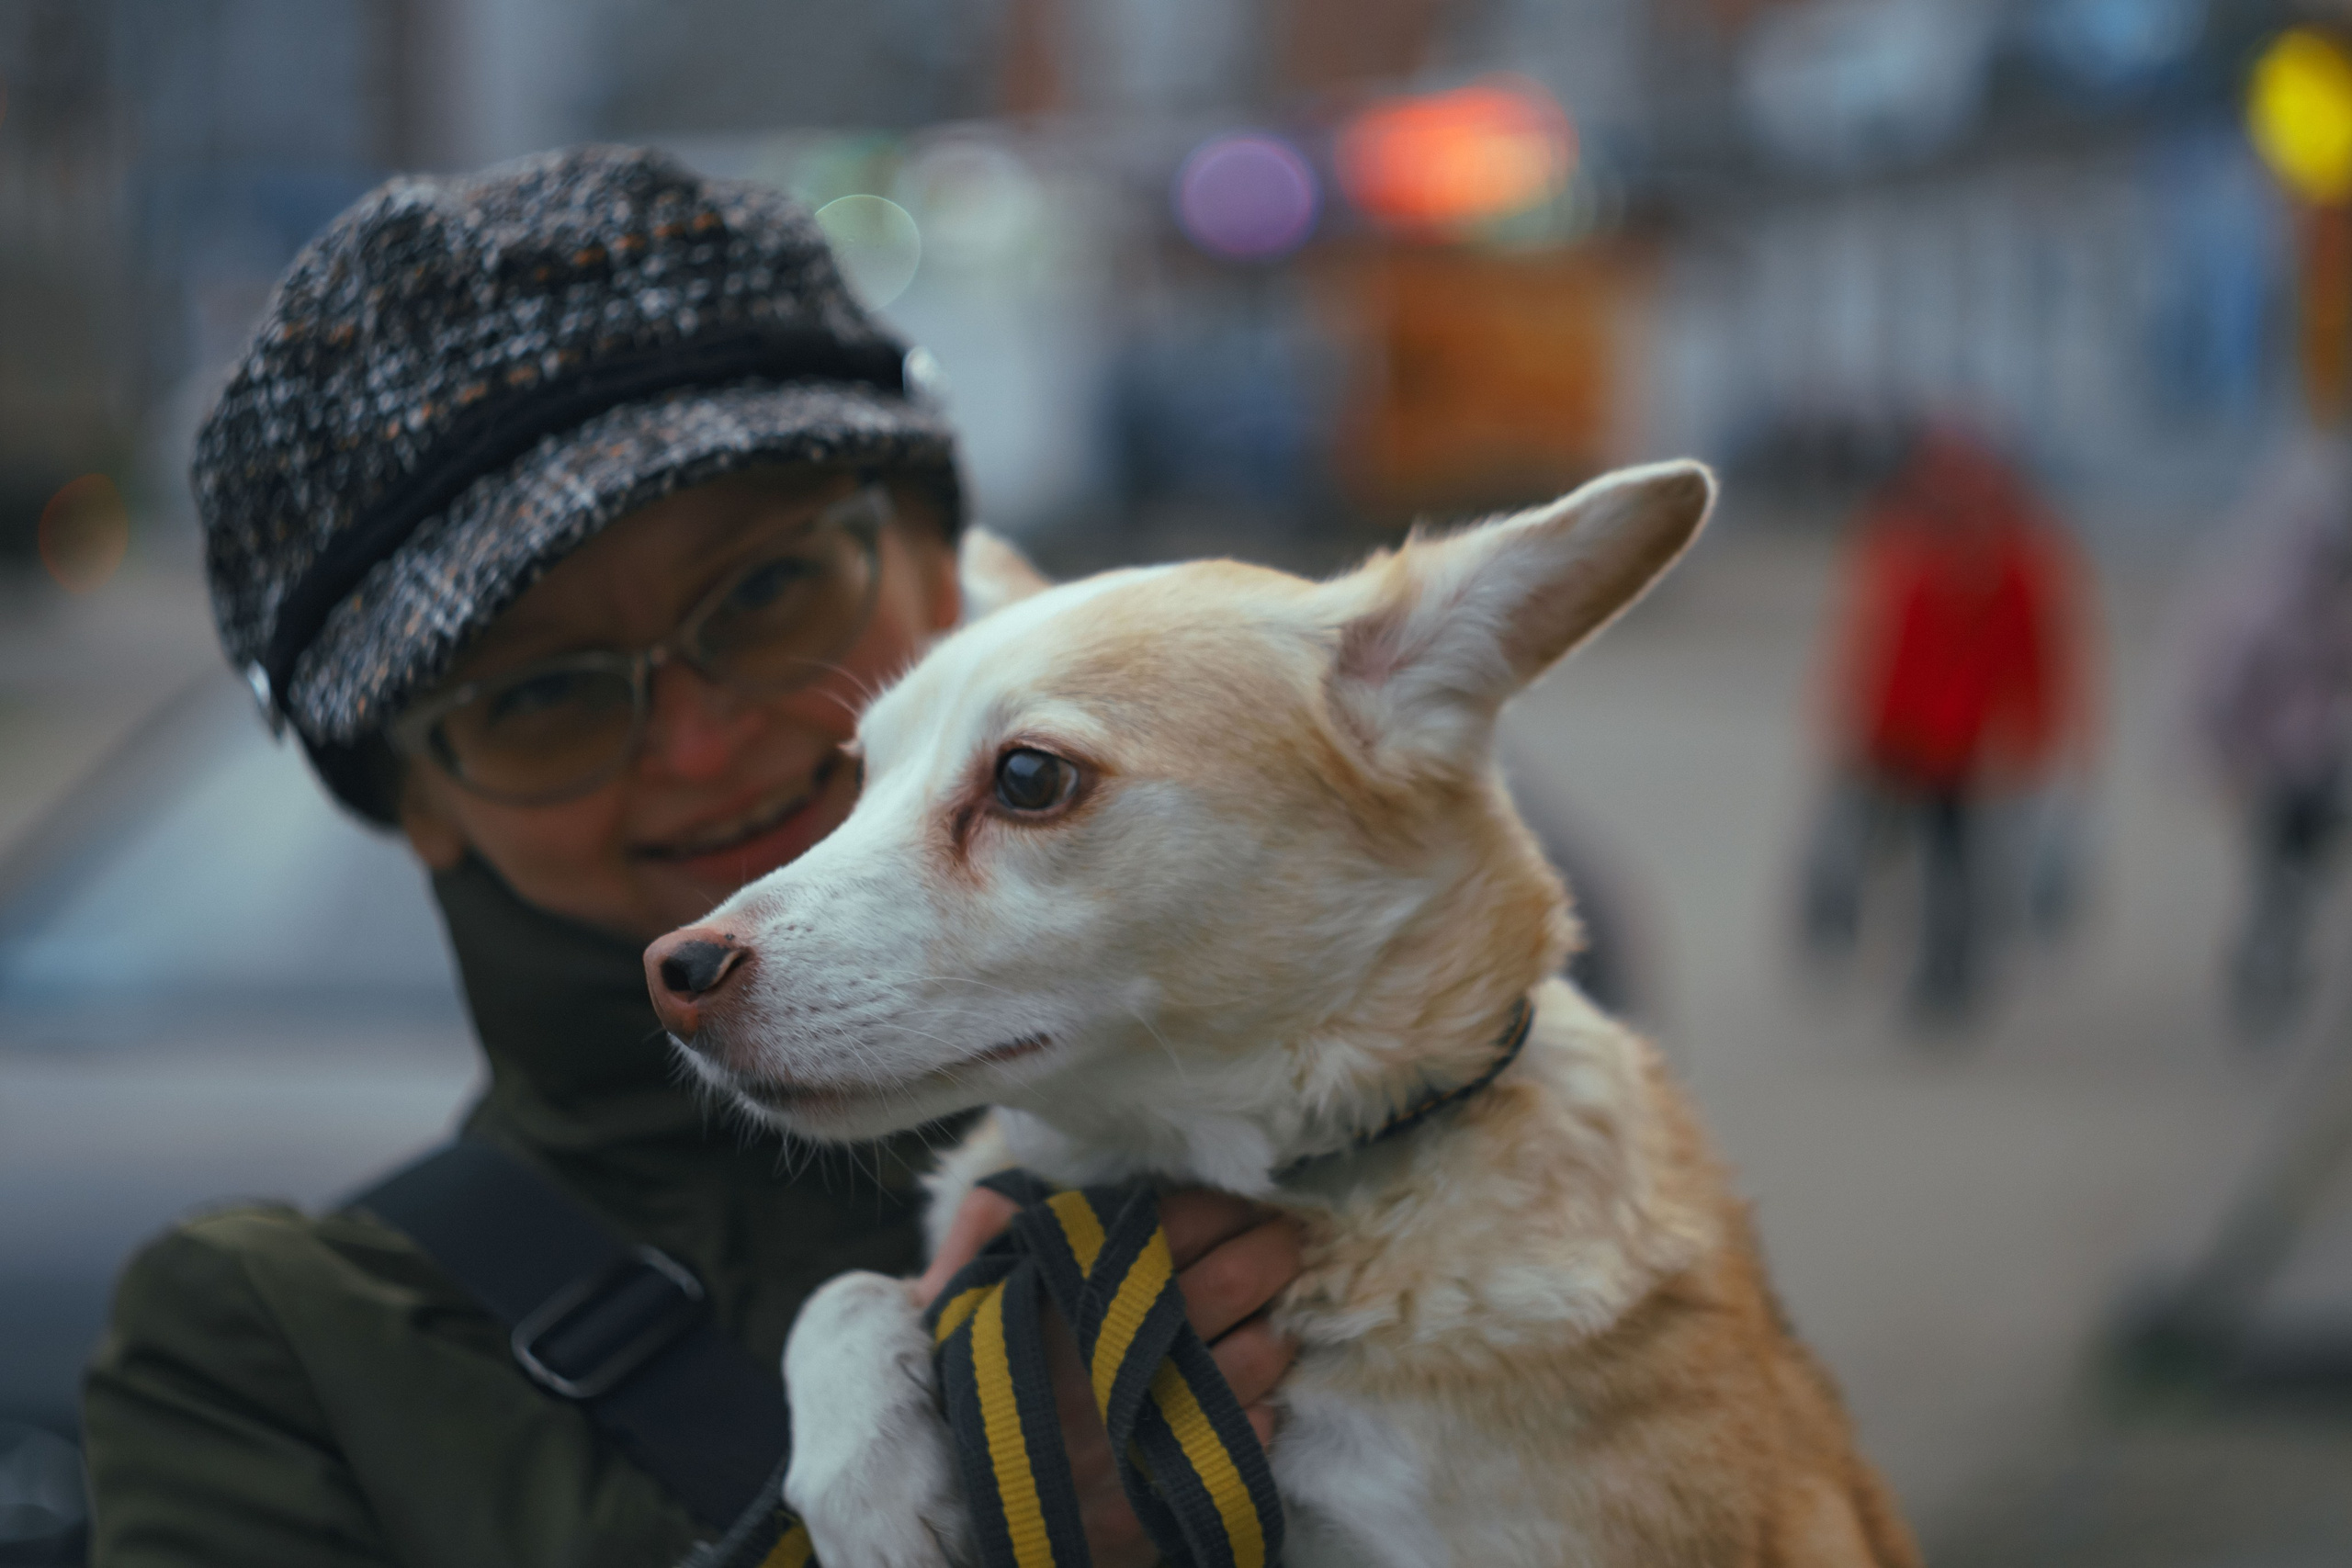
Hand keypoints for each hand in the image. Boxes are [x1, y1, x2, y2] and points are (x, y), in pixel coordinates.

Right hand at [915, 1185, 1302, 1567]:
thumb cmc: (961, 1391)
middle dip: (1273, 1248)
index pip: (1171, 1224)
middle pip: (1233, 1279)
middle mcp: (1116, 1354)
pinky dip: (1261, 1404)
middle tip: (1288, 1237)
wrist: (949, 1507)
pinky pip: (1251, 1430)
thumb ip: (985, 1229)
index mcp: (1070, 1295)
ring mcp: (1149, 1424)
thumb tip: (1021, 1178)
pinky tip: (1250, 1390)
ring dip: (1277, 1326)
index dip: (1220, 1205)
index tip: (1243, 1198)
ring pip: (1257, 1354)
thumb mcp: (954, 1301)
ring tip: (1277, 1312)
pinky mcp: (1173, 1485)